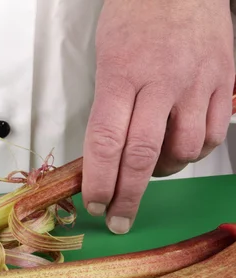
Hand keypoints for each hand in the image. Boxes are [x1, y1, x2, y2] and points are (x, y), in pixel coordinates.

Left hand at [82, 0, 234, 233]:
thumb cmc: (135, 19)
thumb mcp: (106, 59)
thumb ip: (108, 107)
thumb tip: (104, 156)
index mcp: (121, 76)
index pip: (105, 140)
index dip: (99, 179)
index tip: (94, 202)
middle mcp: (160, 83)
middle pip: (142, 155)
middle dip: (127, 195)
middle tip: (118, 218)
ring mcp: (196, 84)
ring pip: (182, 151)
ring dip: (163, 171)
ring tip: (149, 168)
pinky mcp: (223, 84)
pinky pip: (211, 135)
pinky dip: (193, 152)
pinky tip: (180, 147)